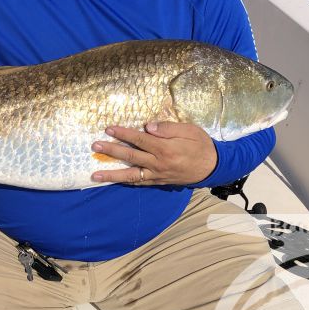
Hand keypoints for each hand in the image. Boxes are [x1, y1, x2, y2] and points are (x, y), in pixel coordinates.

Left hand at [91, 121, 216, 185]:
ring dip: (111, 174)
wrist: (213, 167)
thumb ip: (168, 128)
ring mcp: (157, 175)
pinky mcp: (159, 182)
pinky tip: (114, 180)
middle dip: (111, 151)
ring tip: (94, 175)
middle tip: (95, 146)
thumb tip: (147, 126)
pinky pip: (139, 183)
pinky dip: (126, 182)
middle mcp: (159, 163)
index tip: (108, 129)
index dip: (123, 134)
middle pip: (131, 156)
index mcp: (166, 148)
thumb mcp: (190, 130)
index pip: (140, 139)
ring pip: (131, 175)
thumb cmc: (201, 144)